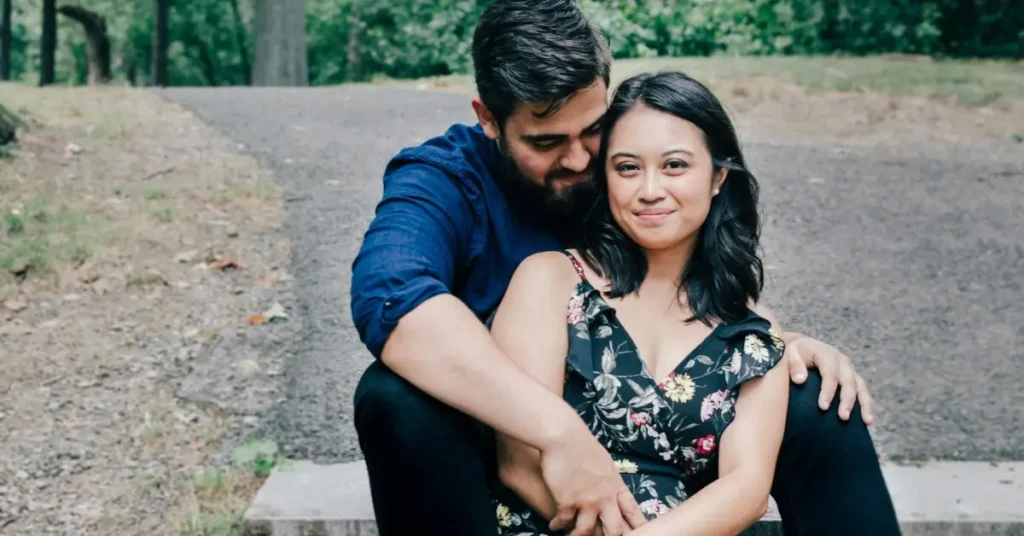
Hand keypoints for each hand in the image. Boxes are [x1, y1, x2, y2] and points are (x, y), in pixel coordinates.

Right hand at [540, 421, 646, 535]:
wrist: (563, 436)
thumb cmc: (583, 444)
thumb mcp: (605, 463)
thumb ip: (609, 481)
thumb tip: (611, 490)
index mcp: (616, 486)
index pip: (632, 512)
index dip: (638, 527)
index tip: (641, 534)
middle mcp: (604, 498)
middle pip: (615, 530)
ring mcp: (586, 502)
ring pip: (587, 531)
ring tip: (573, 535)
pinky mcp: (566, 502)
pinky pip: (563, 523)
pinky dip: (557, 526)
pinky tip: (554, 525)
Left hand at [782, 332, 873, 424]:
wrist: (802, 347)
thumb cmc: (794, 353)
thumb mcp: (789, 353)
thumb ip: (794, 365)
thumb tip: (799, 380)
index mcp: (826, 354)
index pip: (830, 373)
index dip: (828, 390)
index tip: (823, 407)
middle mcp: (842, 361)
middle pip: (848, 381)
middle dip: (847, 400)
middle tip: (843, 417)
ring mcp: (849, 370)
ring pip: (860, 387)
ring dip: (864, 404)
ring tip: (867, 421)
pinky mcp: (853, 378)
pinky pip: (863, 391)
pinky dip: (866, 405)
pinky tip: (868, 420)